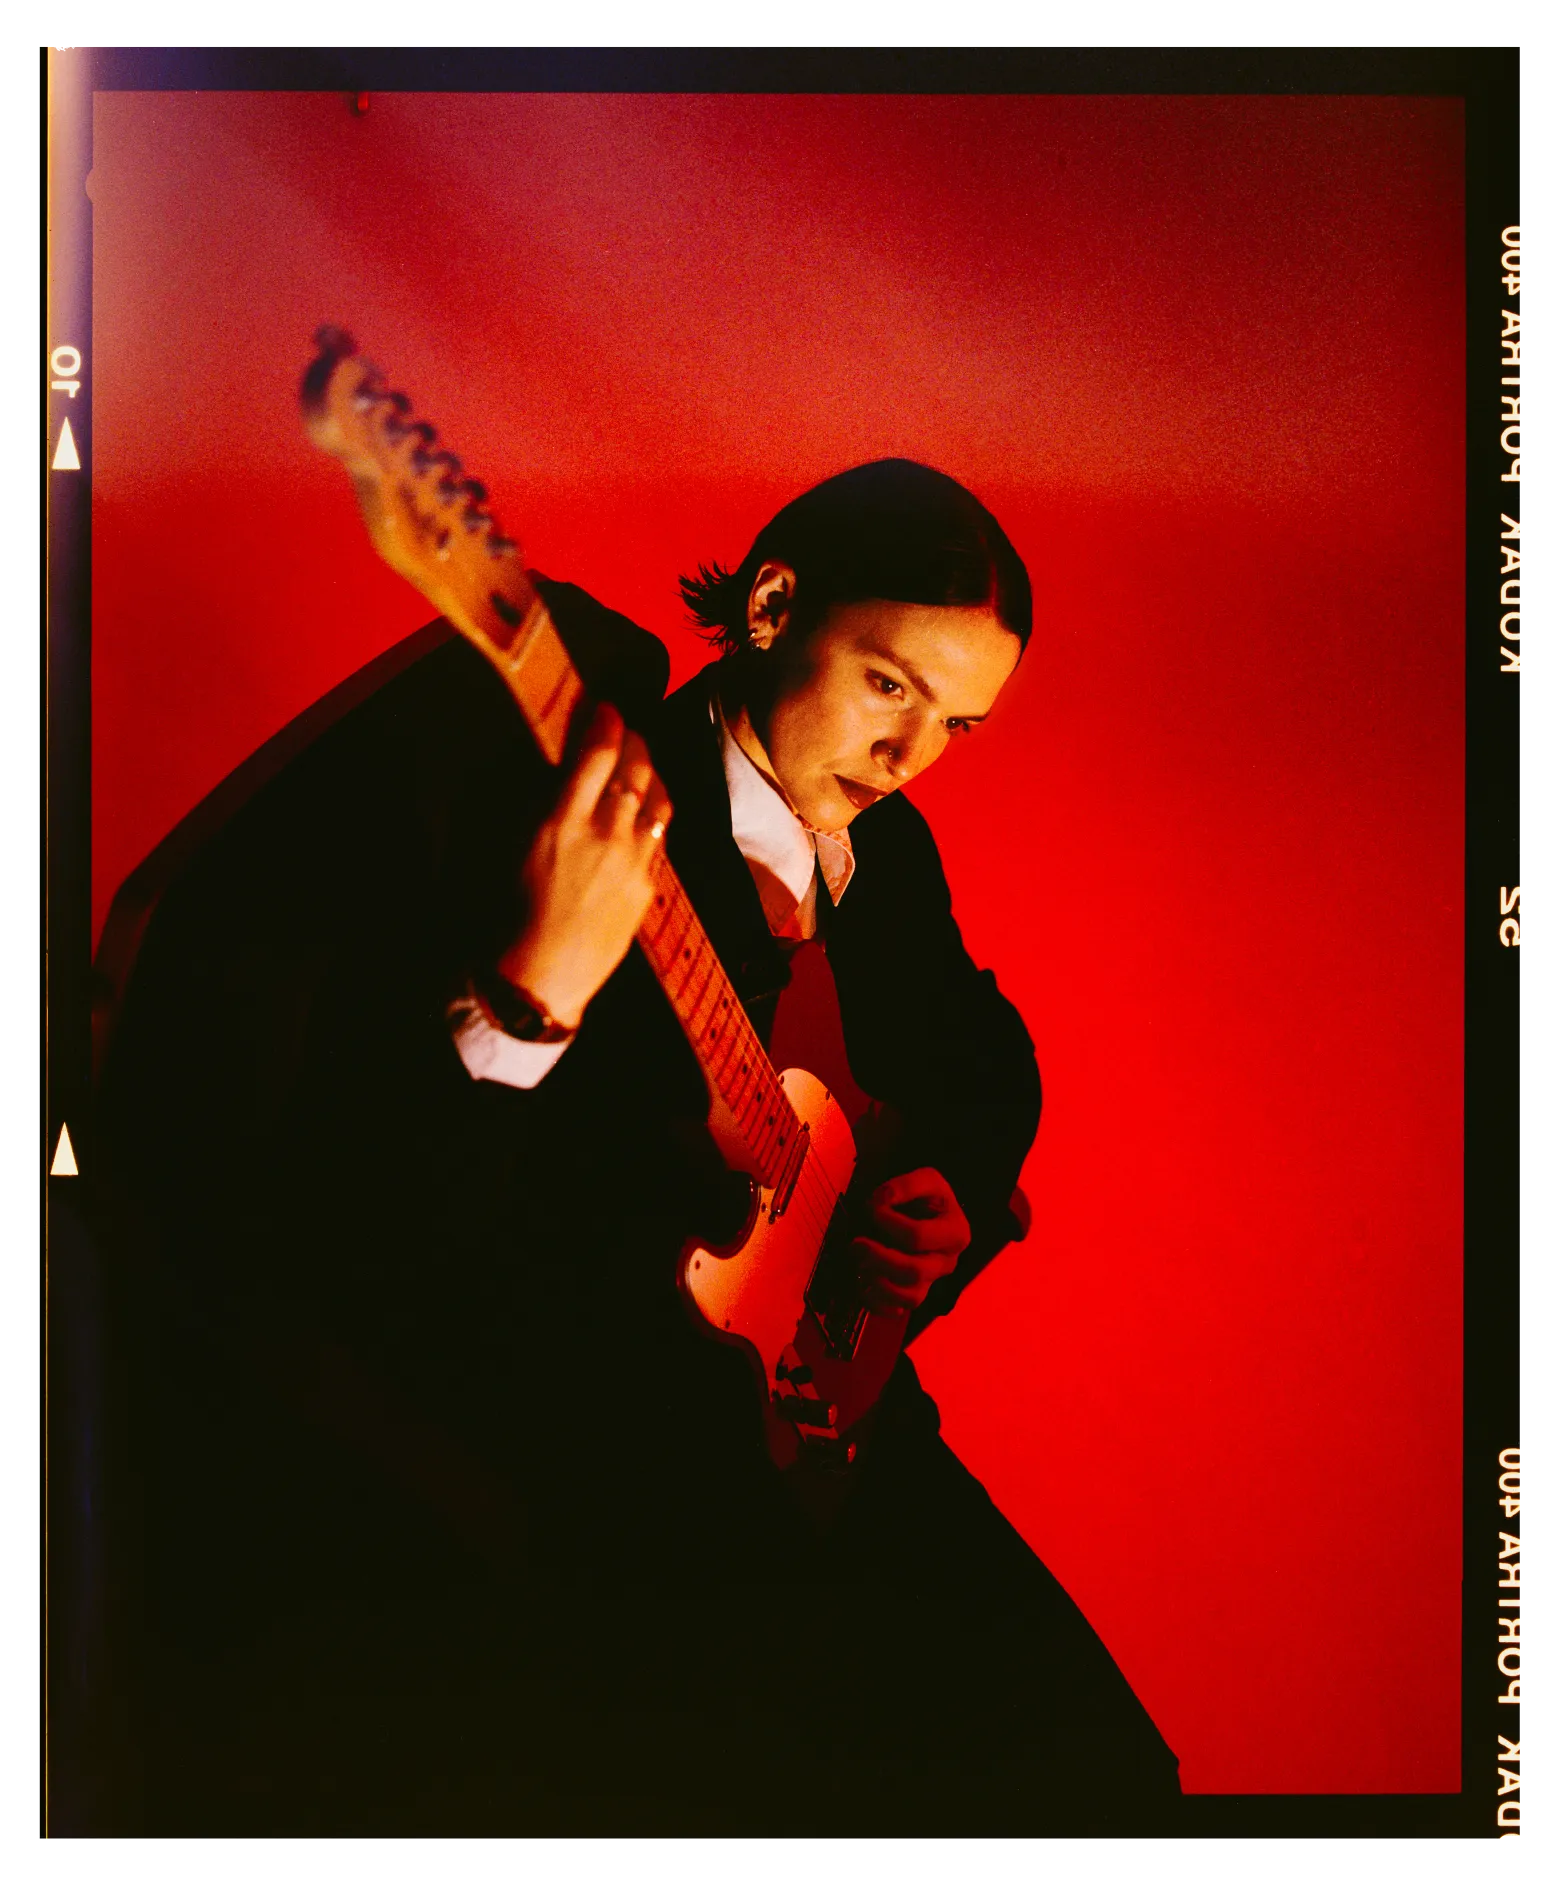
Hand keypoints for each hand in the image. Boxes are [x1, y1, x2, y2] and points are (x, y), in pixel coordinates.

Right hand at [493, 703, 672, 1029]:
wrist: (540, 978)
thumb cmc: (511, 913)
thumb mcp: (515, 845)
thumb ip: (543, 802)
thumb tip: (562, 767)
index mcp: (563, 821)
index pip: (598, 753)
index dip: (607, 721)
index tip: (606, 706)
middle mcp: (606, 835)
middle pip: (637, 767)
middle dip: (634, 739)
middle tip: (626, 727)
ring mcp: (634, 861)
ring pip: (659, 798)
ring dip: (652, 771)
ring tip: (641, 762)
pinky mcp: (649, 886)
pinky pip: (659, 835)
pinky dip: (654, 812)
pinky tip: (644, 810)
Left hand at [854, 1168, 970, 1315]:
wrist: (932, 1213)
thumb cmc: (930, 1198)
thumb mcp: (927, 1179)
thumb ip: (907, 1185)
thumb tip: (883, 1199)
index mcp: (955, 1233)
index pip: (917, 1236)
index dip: (889, 1223)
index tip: (872, 1208)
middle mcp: (947, 1262)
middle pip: (914, 1271)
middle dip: (879, 1258)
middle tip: (856, 1244)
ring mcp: (931, 1281)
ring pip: (909, 1298)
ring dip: (879, 1285)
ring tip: (861, 1267)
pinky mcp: (914, 1294)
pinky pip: (897, 1311)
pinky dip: (877, 1305)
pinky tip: (863, 1288)